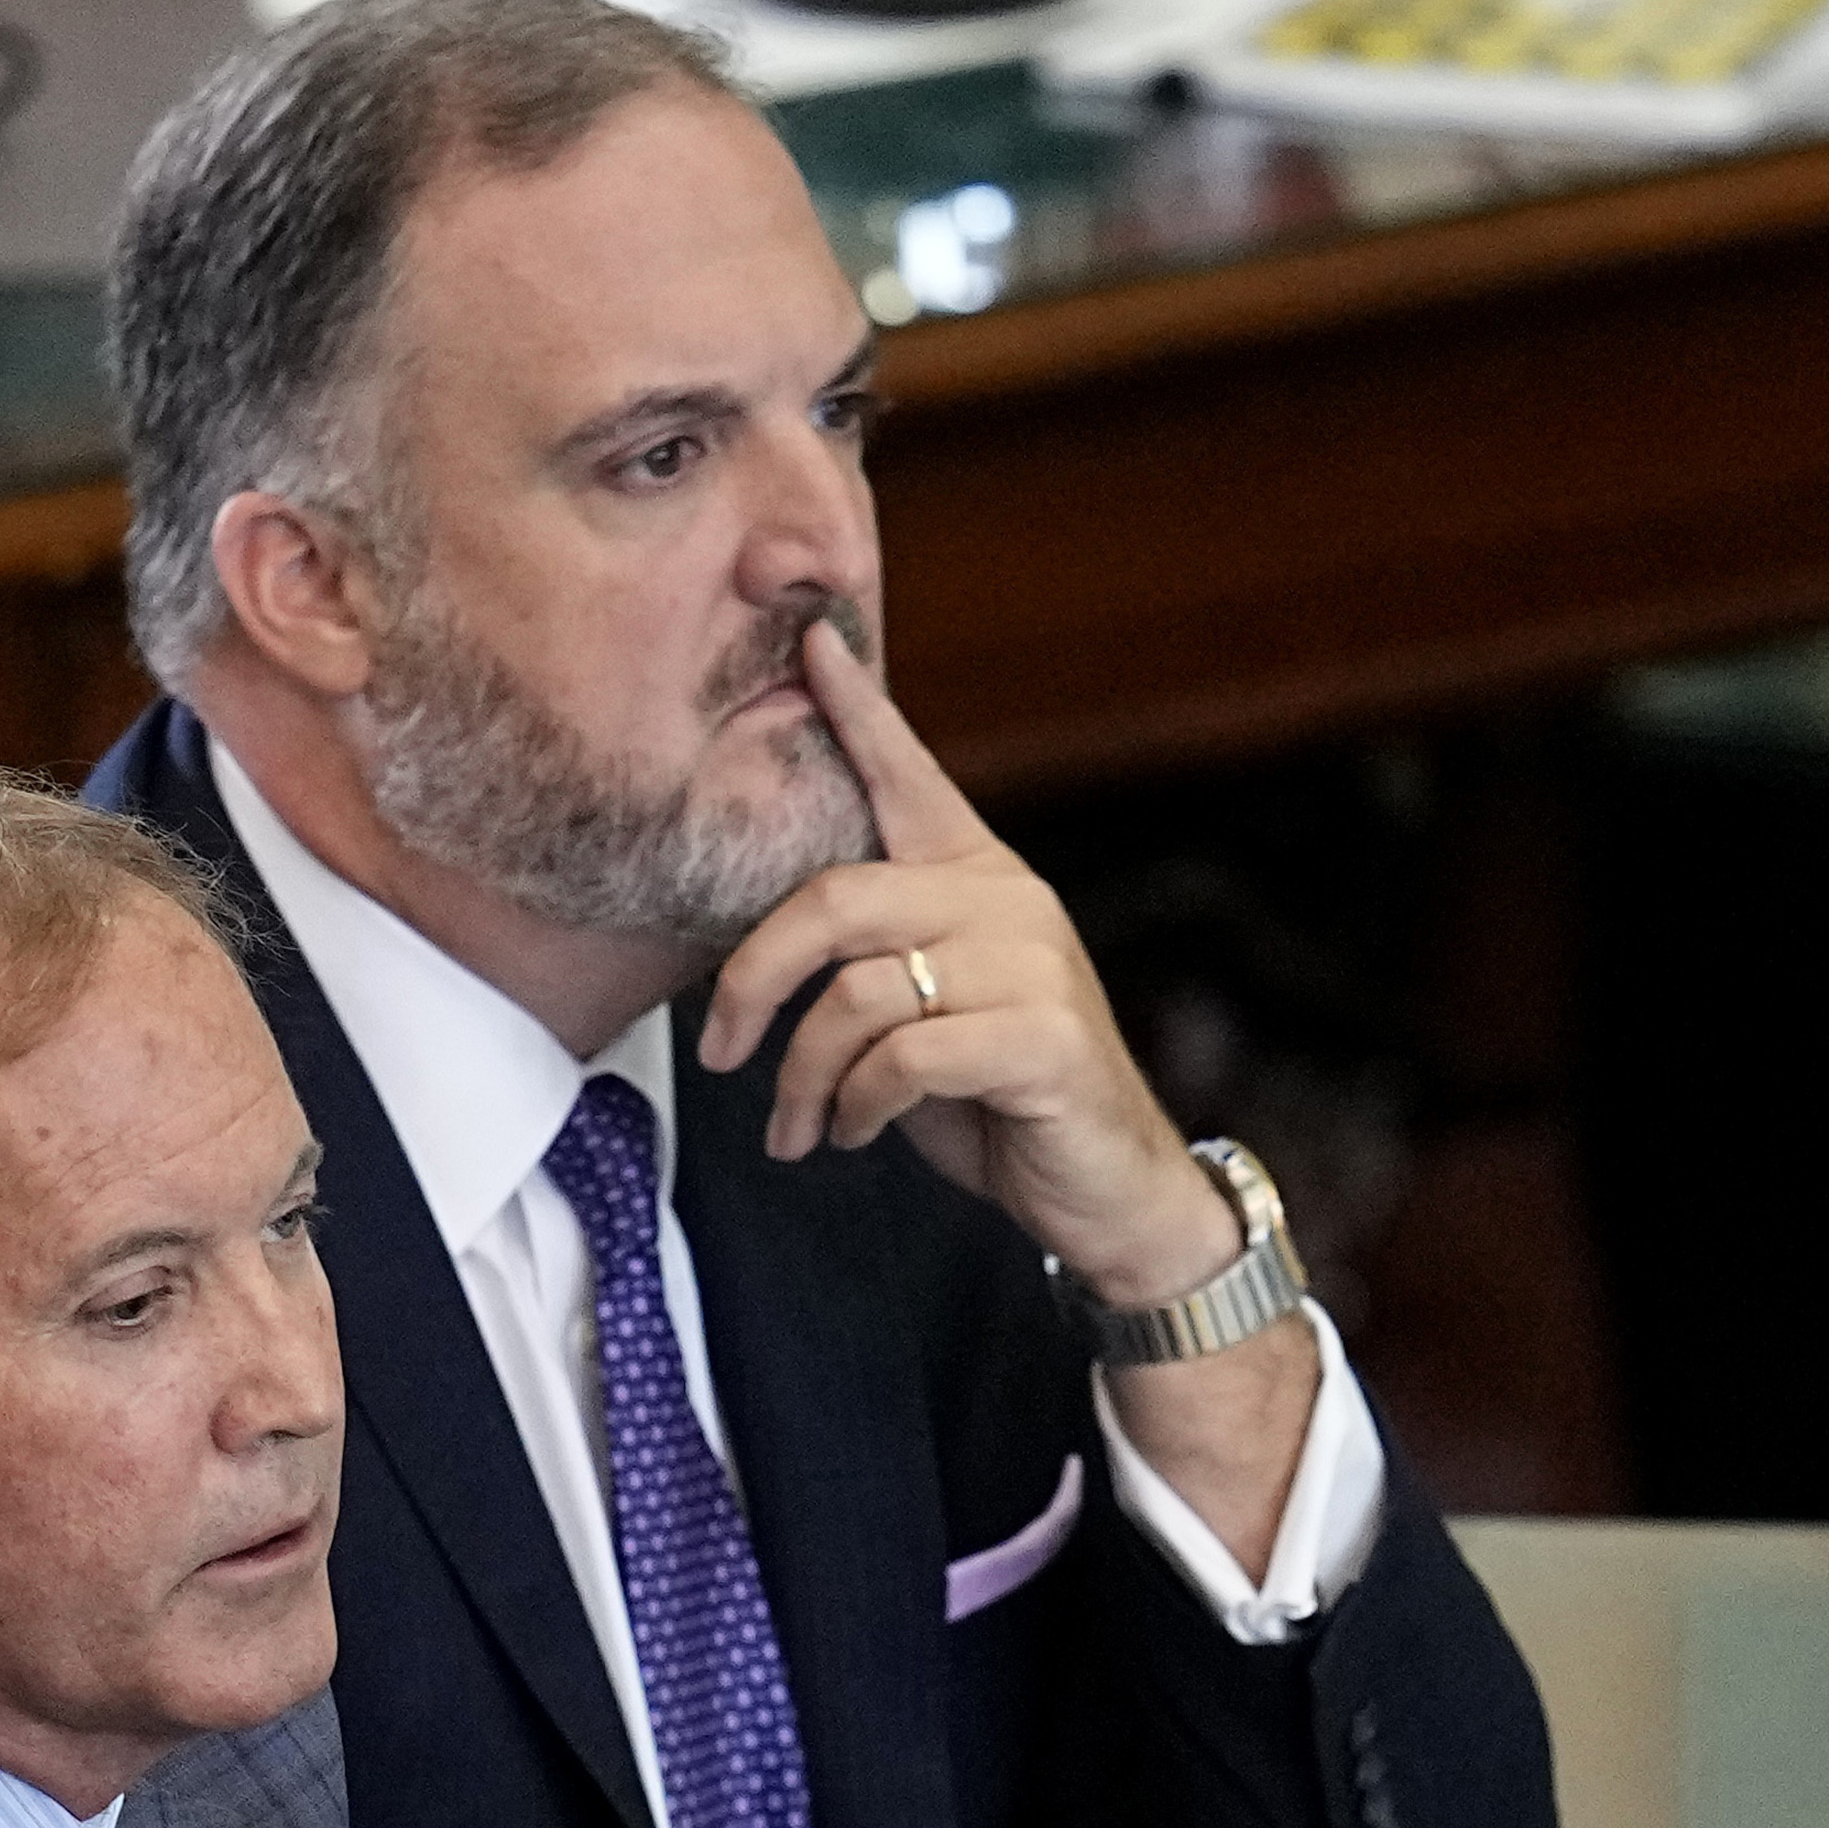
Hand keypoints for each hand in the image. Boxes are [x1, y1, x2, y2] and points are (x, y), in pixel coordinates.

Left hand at [696, 620, 1214, 1255]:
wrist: (1107, 1186)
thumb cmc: (997, 1097)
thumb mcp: (923, 1012)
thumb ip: (868, 960)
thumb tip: (754, 955)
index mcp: (974, 877)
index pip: (908, 774)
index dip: (856, 710)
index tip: (809, 641)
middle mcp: (1006, 899)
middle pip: (833, 900)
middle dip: (753, 982)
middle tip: (720, 1050)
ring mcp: (1032, 964)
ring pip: (856, 994)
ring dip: (803, 1077)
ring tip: (801, 1125)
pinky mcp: (1042, 1037)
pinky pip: (902, 1057)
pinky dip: (857, 1107)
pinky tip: (853, 1134)